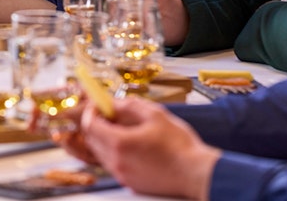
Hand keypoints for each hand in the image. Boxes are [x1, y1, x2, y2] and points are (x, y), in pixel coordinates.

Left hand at [81, 97, 218, 200]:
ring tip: (124, 129)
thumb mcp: (156, 115)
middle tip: (108, 114)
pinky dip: (115, 152)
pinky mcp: (131, 184)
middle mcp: (117, 162)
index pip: (90, 125)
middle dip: (96, 124)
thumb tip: (114, 103)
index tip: (97, 105)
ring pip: (101, 153)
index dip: (91, 112)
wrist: (196, 174)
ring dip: (105, 139)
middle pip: (92, 140)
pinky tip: (133, 145)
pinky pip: (113, 164)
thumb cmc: (180, 147)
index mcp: (121, 143)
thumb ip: (130, 106)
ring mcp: (123, 175)